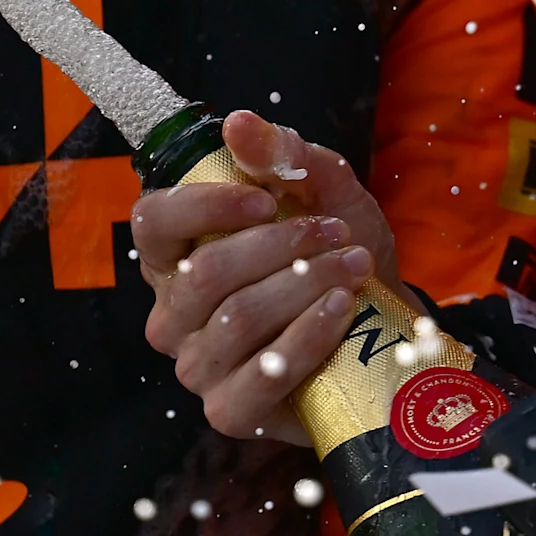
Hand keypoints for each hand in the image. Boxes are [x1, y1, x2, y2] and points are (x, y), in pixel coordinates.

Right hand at [130, 110, 399, 443]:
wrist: (384, 329)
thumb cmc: (337, 254)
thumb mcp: (325, 192)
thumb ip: (284, 155)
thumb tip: (238, 124)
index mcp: (176, 255)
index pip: (152, 221)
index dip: (206, 205)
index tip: (267, 198)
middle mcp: (172, 313)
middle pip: (205, 273)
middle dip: (282, 247)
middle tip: (336, 234)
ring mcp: (196, 366)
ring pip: (236, 319)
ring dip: (305, 286)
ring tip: (352, 266)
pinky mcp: (229, 411)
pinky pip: (259, 375)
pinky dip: (307, 337)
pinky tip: (340, 310)